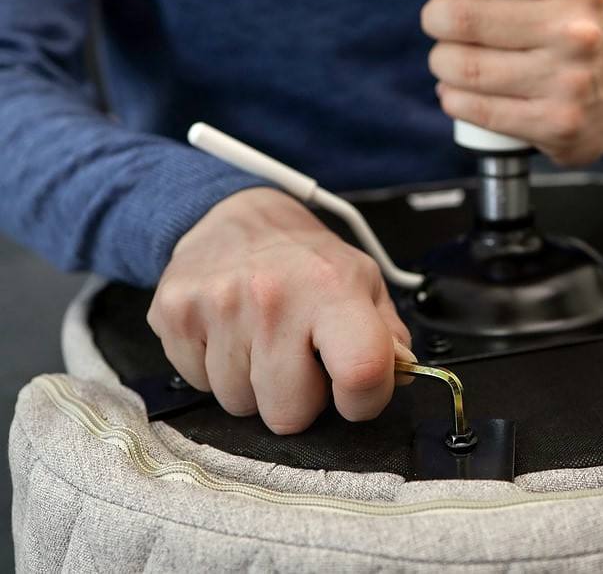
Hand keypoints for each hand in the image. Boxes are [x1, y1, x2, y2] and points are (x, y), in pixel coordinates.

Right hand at [147, 187, 414, 433]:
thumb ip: (387, 334)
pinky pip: (199, 385)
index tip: (354, 392)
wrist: (236, 215)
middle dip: (298, 398)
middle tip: (296, 356)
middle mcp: (272, 298)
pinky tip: (229, 333)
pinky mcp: (175, 314)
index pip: (362, 374)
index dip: (364, 400)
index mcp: (332, 289)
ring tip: (259, 337)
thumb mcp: (362, 280)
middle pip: (288, 415)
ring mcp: (217, 307)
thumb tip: (401, 375)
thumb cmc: (304, 257)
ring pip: (240, 405)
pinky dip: (216, 369)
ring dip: (253, 383)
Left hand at [421, 0, 602, 166]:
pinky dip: (452, 99)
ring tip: (448, 62)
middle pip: (465, 16)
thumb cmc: (571, 40)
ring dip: (441, 63)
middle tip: (437, 23)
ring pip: (463, 67)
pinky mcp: (554, 125)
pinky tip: (455, 92)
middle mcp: (576, 32)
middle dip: (436, 18)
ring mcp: (568, 82)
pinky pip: (474, 108)